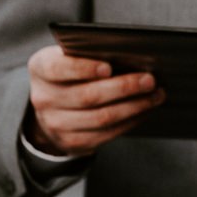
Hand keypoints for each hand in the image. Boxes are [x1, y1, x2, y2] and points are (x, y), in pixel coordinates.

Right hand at [25, 45, 164, 156]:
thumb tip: (132, 56)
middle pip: (87, 96)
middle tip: (150, 80)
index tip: (109, 67)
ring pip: (101, 117)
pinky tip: (145, 110)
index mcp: (40, 68)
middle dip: (123, 87)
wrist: (49, 110)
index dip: (83, 68)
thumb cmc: (68, 74)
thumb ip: (88, 54)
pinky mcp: (72, 142)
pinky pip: (106, 134)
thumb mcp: (67, 58)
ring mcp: (56, 124)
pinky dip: (130, 121)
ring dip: (134, 106)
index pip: (58, 68)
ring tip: (155, 95)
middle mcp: (43, 98)